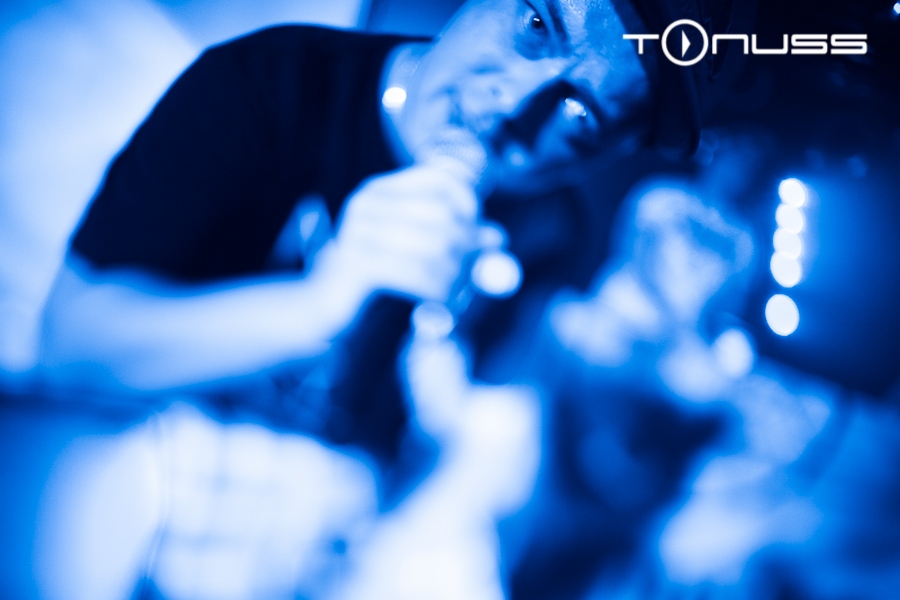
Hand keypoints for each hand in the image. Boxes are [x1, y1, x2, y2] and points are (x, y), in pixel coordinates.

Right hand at [317, 163, 479, 305]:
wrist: (323, 312)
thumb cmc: (373, 281)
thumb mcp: (418, 255)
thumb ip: (455, 243)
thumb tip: (496, 237)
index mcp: (382, 191)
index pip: (440, 180)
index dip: (469, 205)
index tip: (480, 233)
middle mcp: (368, 203)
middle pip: (442, 215)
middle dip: (468, 247)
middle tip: (474, 274)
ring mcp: (359, 232)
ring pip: (434, 246)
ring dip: (456, 274)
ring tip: (458, 292)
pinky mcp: (358, 265)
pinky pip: (416, 273)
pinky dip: (438, 290)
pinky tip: (441, 301)